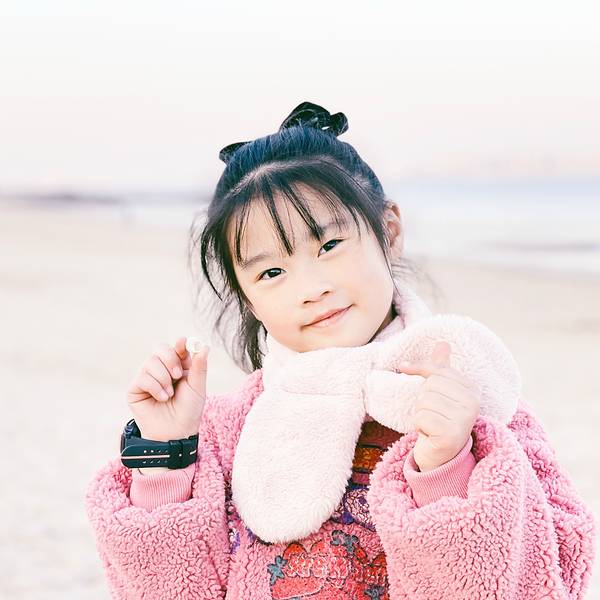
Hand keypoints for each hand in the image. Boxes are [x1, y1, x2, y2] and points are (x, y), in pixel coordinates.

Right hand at [126, 336, 209, 441]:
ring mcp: (147, 377)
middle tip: (177, 375)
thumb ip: (199, 366)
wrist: (176, 432)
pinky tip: (161, 398)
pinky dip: (155, 387)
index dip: (180, 344)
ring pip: (150, 362)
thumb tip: (204, 346)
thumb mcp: (198, 387)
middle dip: (170, 359)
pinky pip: (142, 377)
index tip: (183, 342)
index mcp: (178, 366)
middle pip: (160, 349)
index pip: (177, 348)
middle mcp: (161, 369)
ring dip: (163, 378)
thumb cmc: (188, 410)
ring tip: (170, 394)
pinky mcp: (135, 388)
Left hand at [398, 341, 480, 471]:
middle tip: (431, 413)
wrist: (440, 454)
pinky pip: (421, 418)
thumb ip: (441, 368)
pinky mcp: (451, 436)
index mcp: (471, 389)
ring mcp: (464, 420)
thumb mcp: (440, 391)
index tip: (404, 369)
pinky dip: (418, 426)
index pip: (437, 370)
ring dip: (420, 414)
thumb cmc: (438, 419)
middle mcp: (473, 403)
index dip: (418, 370)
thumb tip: (442, 344)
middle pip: (429, 386)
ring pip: (424, 402)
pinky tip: (429, 434)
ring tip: (431, 423)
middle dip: (422, 400)